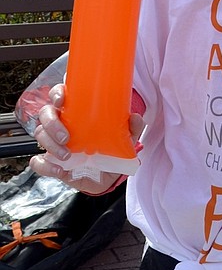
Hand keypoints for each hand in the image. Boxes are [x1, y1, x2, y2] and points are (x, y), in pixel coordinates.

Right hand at [29, 83, 144, 195]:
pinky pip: (38, 162)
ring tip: (67, 156)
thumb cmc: (112, 149)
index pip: (60, 95)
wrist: (108, 176)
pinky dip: (44, 165)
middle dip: (51, 123)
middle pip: (45, 114)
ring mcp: (54, 143)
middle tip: (66, 136)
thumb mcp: (126, 136)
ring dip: (50, 144)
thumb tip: (134, 117)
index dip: (56, 93)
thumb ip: (132, 126)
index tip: (61, 99)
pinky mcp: (52, 162)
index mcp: (76, 112)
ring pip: (40, 135)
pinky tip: (59, 170)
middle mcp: (62, 124)